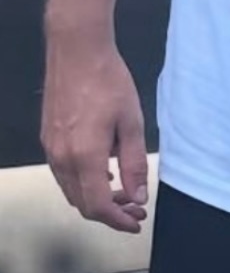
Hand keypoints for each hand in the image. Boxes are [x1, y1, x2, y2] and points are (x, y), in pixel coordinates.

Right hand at [42, 34, 148, 233]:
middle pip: (82, 204)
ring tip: (123, 191)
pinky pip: (63, 174)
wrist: (76, 50)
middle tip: (135, 208)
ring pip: (71, 191)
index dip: (118, 221)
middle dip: (110, 213)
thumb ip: (134, 164)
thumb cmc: (107, 81)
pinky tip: (103, 172)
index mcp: (85, 156)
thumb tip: (138, 195)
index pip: (98, 206)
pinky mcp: (47, 139)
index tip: (136, 222)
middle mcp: (62, 157)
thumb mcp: (132, 123)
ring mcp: (51, 149)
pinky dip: (83, 183)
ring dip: (96, 198)